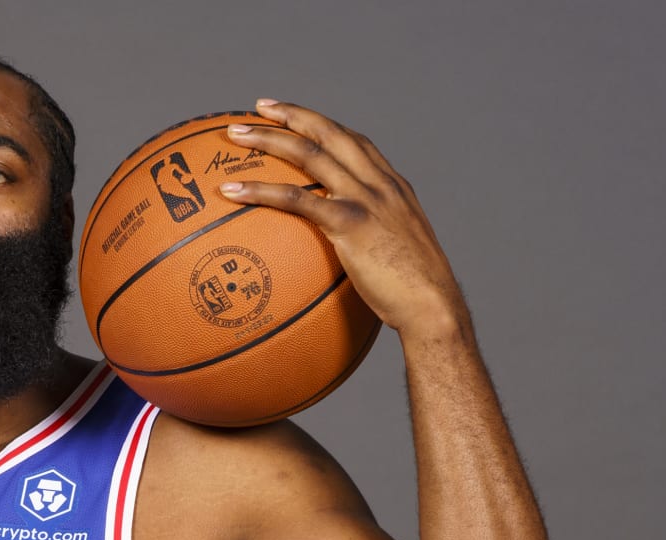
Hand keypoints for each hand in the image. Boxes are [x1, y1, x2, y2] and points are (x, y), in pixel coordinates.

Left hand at [220, 98, 467, 338]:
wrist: (434, 306)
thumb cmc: (416, 295)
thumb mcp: (399, 256)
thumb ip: (376, 243)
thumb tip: (354, 259)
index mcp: (392, 186)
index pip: (355, 141)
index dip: (324, 125)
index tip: (297, 117)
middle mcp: (380, 183)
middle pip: (329, 133)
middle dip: (292, 114)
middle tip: (259, 106)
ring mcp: (365, 199)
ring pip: (310, 154)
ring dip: (268, 138)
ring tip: (235, 134)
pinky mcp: (350, 223)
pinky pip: (297, 199)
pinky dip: (260, 190)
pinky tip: (231, 190)